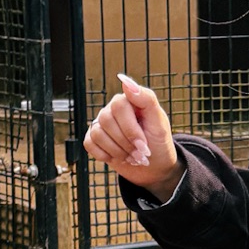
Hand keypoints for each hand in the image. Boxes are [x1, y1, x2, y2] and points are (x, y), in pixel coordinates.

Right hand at [82, 74, 182, 200]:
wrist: (154, 167)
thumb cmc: (159, 143)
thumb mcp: (159, 122)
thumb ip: (146, 98)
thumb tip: (124, 81)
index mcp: (129, 101)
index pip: (119, 105)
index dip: (130, 128)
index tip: (143, 144)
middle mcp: (112, 110)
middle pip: (106, 120)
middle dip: (125, 142)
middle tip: (140, 154)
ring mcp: (102, 124)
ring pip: (98, 133)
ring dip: (118, 151)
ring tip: (132, 157)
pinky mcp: (95, 140)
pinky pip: (89, 143)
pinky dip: (105, 155)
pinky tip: (118, 157)